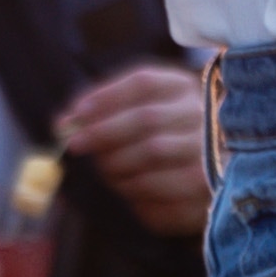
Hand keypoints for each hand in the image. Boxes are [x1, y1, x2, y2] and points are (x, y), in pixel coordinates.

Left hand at [58, 62, 211, 237]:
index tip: (74, 114)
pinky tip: (129, 191)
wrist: (211, 170)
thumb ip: (105, 109)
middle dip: (103, 132)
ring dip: (117, 166)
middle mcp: (204, 116)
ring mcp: (211, 154)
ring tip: (106, 170)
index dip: (104, 97)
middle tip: (75, 145)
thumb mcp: (140, 108)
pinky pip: (163, 190)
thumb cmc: (162, 134)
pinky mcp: (207, 192)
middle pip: (146, 119)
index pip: (143, 82)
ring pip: (152, 155)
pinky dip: (135, 194)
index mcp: (184, 87)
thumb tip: (64, 122)